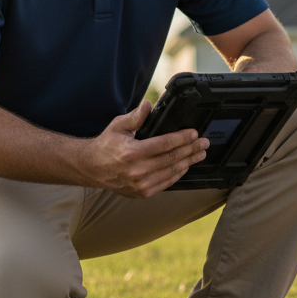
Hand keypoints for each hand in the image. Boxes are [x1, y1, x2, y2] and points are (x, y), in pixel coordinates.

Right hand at [80, 99, 208, 197]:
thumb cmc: (106, 145)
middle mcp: (138, 171)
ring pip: (172, 172)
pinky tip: (185, 166)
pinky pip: (166, 183)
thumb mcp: (118, 126)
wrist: (92, 168)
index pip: (165, 144)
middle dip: (191, 149)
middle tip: (204, 143)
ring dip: (189, 162)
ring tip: (199, 154)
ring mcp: (141, 184)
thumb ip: (136, 116)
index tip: (194, 133)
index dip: (182, 138)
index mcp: (132, 152)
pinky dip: (178, 174)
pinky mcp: (142, 193)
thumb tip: (148, 104)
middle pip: (172, 158)